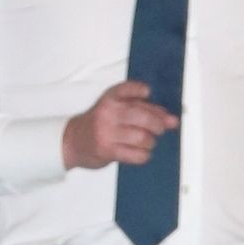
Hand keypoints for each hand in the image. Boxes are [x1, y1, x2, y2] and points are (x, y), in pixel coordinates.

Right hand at [61, 80, 178, 170]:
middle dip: (158, 124)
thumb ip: (143, 109)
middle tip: (160, 129)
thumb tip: (170, 119)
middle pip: (142, 117)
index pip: (126, 89)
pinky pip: (135, 154)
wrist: (73, 141)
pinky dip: (144, 155)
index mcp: (110, 98)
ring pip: (142, 137)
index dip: (139, 90)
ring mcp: (106, 132)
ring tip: (148, 142)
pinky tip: (141, 152)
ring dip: (151, 142)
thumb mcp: (116, 109)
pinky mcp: (107, 150)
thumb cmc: (99, 124)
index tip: (147, 92)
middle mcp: (107, 113)